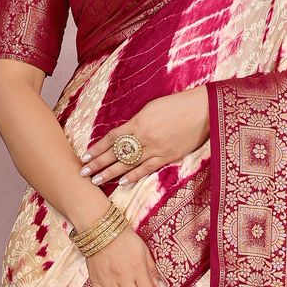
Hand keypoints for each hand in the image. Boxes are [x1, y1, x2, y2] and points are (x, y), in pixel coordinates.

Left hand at [79, 87, 208, 186]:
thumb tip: (124, 134)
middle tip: (82, 173)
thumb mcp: (151, 108)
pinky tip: (122, 182)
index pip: (112, 138)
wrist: (203, 111)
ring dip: (111, 173)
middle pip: (116, 154)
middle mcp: (145, 138)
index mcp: (138, 122)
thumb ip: (136, 122)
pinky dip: (134, 176)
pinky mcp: (168, 157)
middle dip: (98, 164)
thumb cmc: (177, 104)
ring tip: (96, 181)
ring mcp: (157, 149)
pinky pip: (147, 168)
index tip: (85, 157)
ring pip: (128, 164)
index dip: (97, 149)